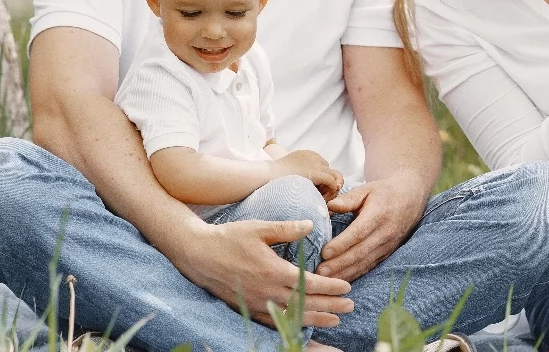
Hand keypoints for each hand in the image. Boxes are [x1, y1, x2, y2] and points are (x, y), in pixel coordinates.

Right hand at [174, 220, 352, 327]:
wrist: (198, 255)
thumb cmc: (229, 238)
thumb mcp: (258, 228)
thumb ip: (286, 228)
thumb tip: (311, 225)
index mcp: (272, 271)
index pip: (309, 283)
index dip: (330, 287)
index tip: (347, 287)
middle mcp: (267, 291)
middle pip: (305, 303)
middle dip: (330, 306)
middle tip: (350, 306)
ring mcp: (257, 303)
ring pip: (292, 316)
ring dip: (317, 318)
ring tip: (336, 319)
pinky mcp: (249, 308)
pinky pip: (275, 321)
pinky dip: (293, 324)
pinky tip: (305, 324)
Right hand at [273, 150, 343, 199]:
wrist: (264, 178)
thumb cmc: (272, 180)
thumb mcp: (289, 173)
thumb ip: (301, 176)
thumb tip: (309, 186)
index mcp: (306, 155)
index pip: (323, 166)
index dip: (322, 180)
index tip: (316, 191)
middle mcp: (313, 156)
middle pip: (330, 171)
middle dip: (327, 184)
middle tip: (320, 197)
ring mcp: (315, 163)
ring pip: (334, 177)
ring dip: (330, 189)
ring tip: (321, 200)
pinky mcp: (316, 172)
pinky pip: (332, 182)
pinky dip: (330, 192)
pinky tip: (322, 200)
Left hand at [318, 175, 426, 281]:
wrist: (411, 198)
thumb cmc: (384, 193)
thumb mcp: (367, 189)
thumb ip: (348, 198)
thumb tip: (330, 206)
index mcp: (379, 214)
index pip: (359, 232)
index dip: (342, 244)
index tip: (324, 252)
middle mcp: (386, 232)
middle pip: (360, 252)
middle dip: (339, 264)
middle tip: (320, 272)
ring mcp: (388, 245)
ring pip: (365, 263)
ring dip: (345, 273)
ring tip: (326, 280)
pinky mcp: (388, 253)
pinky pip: (370, 266)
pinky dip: (355, 275)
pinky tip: (341, 280)